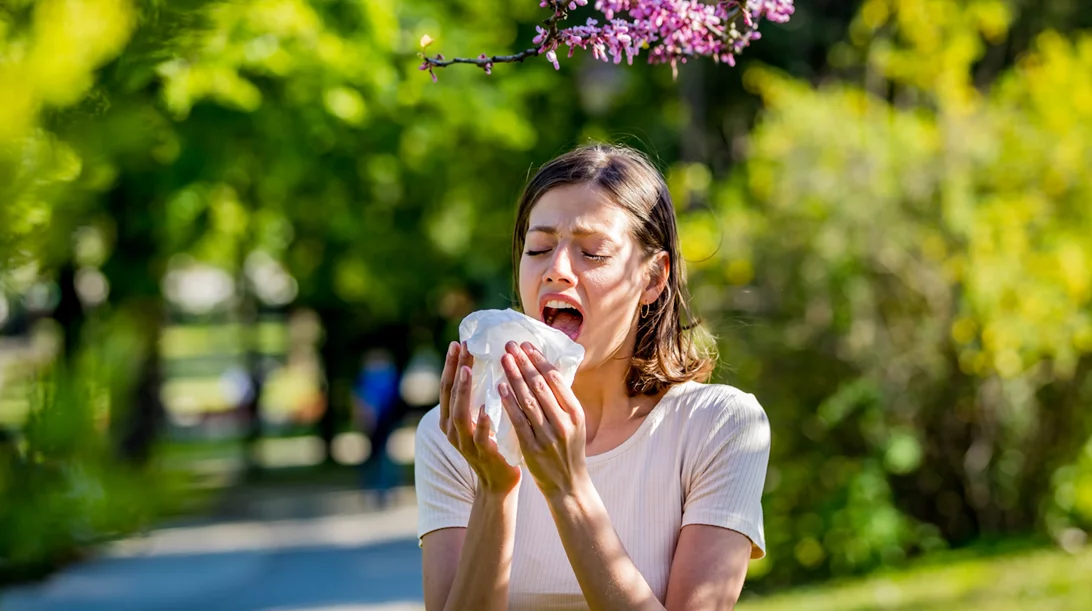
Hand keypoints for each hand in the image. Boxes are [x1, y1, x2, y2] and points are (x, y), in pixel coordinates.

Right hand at [439, 341, 520, 495]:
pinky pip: (480, 437)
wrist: (499, 481)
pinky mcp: (483, 454)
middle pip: (450, 395)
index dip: (451, 365)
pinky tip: (486, 408)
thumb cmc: (492, 443)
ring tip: (468, 369)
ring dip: (463, 390)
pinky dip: (482, 422)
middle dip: (456, 369)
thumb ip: (478, 397)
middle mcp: (452, 430)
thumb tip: (486, 364)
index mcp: (450, 419)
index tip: (458, 342)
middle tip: (463, 347)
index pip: (447, 386)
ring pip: (460, 414)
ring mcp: (466, 443)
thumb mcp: (479, 418)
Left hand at [499, 341, 587, 499]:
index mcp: (576, 413)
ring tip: (504, 359)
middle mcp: (564, 422)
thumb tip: (546, 371)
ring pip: (529, 400)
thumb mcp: (574, 424)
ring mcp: (548, 436)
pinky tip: (500, 387)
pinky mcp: (533, 448)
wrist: (569, 486)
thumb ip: (562, 402)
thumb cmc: (569, 451)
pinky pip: (519, 421)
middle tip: (510, 345)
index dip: (540, 360)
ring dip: (514, 377)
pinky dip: (509, 403)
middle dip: (524, 363)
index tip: (526, 345)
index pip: (556, 379)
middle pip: (541, 385)